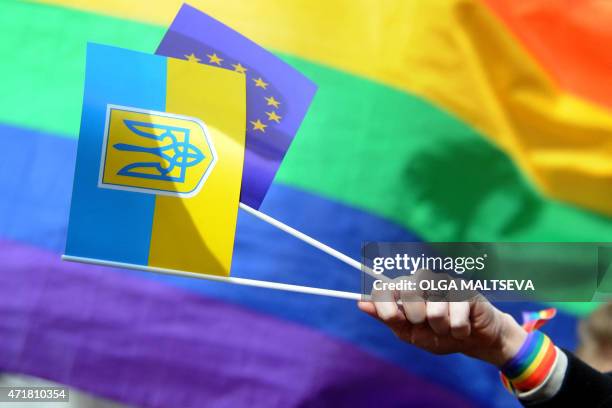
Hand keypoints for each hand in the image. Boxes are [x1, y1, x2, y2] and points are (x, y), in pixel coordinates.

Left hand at [358, 292, 526, 366]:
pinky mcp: (465, 290)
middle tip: (427, 323)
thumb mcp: (410, 333)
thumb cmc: (440, 335)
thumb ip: (388, 318)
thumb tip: (360, 304)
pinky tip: (464, 326)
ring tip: (447, 327)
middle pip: (408, 292)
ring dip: (441, 328)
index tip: (390, 317)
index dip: (384, 302)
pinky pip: (455, 317)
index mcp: (406, 289)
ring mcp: (445, 282)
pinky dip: (458, 330)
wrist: (474, 341)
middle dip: (416, 318)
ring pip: (433, 310)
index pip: (386, 286)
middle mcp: (423, 280)